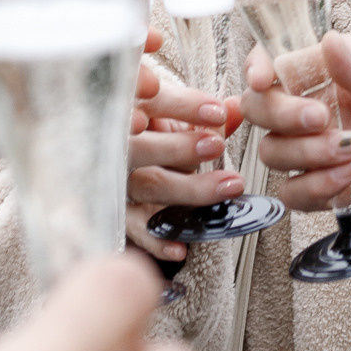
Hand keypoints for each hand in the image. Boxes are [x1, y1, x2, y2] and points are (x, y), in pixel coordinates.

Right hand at [126, 66, 240, 262]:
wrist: (122, 172)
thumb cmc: (158, 140)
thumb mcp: (181, 123)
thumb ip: (208, 118)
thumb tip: (236, 107)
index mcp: (133, 111)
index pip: (152, 104)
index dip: (184, 106)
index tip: (219, 113)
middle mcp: (118, 148)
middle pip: (141, 147)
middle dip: (180, 147)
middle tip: (217, 146)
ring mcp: (114, 184)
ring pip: (145, 186)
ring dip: (186, 188)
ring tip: (227, 186)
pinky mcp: (118, 216)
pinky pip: (136, 231)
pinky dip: (158, 241)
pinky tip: (182, 247)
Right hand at [241, 33, 350, 218]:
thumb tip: (328, 43)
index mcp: (344, 67)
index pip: (282, 61)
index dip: (261, 69)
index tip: (263, 80)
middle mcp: (328, 105)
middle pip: (264, 109)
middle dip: (279, 115)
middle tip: (320, 120)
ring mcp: (329, 148)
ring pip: (275, 152)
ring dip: (304, 155)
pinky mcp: (338, 186)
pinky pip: (296, 193)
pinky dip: (313, 189)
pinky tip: (348, 178)